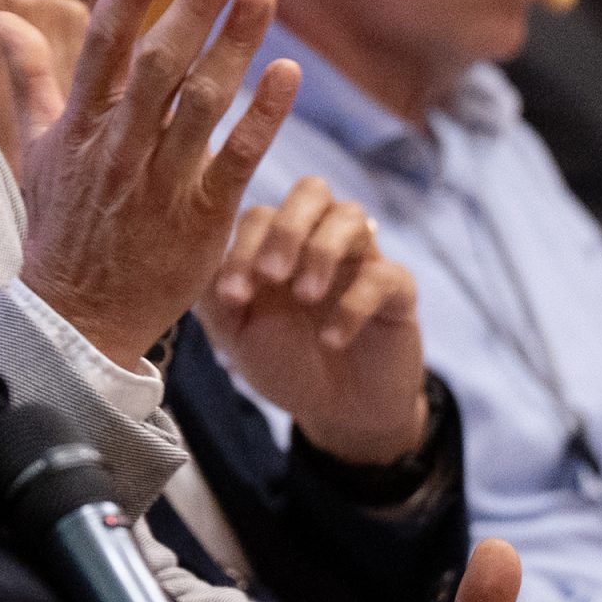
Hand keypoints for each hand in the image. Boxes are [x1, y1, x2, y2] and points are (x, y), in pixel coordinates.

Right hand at [0, 0, 299, 368]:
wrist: (79, 317)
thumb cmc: (62, 222)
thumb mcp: (36, 148)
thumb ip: (28, 75)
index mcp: (80, 127)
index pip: (102, 49)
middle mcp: (119, 150)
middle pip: (160, 68)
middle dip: (193, 10)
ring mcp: (163, 184)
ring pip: (203, 106)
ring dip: (235, 48)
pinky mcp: (203, 218)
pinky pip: (237, 160)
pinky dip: (263, 117)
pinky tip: (286, 73)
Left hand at [200, 179, 429, 464]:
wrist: (338, 411)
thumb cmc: (285, 362)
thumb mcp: (239, 335)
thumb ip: (216, 298)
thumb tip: (205, 264)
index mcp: (278, 244)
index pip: (260, 216)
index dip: (243, 248)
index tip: (234, 296)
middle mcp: (320, 240)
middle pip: (312, 190)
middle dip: (288, 228)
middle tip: (272, 275)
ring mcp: (362, 260)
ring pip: (351, 215)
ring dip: (322, 251)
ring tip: (304, 296)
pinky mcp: (397, 291)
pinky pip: (383, 275)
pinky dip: (353, 305)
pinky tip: (332, 340)